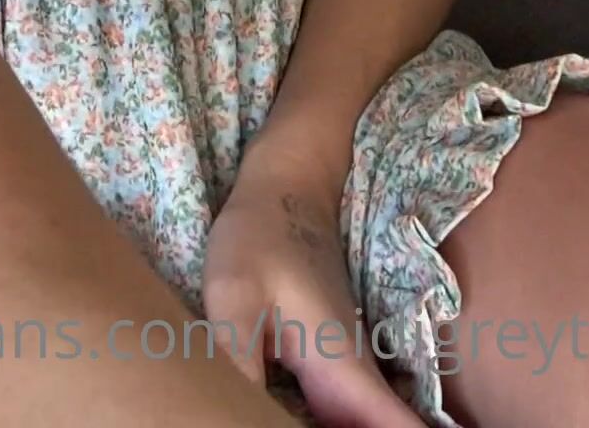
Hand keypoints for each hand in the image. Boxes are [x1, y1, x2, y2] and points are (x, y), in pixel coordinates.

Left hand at [202, 172, 423, 425]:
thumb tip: (238, 414)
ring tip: (295, 417)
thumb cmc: (259, 236)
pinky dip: (332, 425)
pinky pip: (343, 419)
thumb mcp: (234, 296)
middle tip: (306, 421)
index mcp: (342, 373)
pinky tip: (291, 414)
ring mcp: (345, 375)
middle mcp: (354, 381)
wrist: (286, 185)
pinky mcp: (329, 370)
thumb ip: (238, 361)